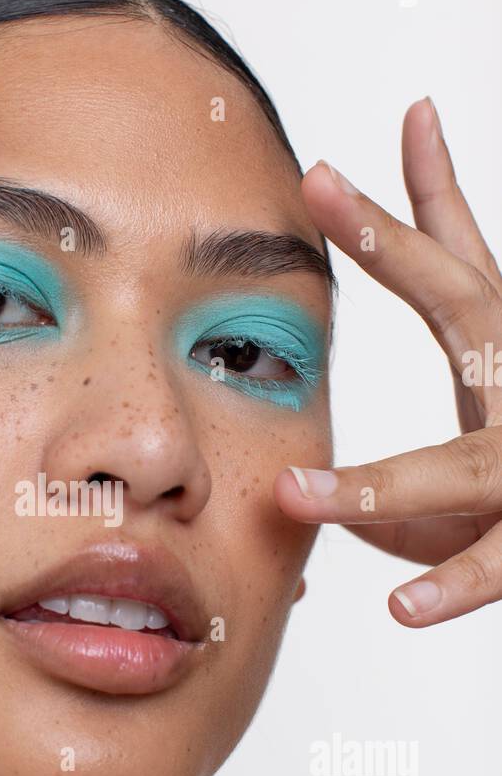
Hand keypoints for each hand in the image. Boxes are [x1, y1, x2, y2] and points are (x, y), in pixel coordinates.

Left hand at [274, 97, 501, 627]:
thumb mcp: (469, 472)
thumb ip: (396, 495)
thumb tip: (318, 510)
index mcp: (501, 360)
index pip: (450, 274)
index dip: (392, 217)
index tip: (320, 167)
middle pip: (468, 303)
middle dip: (396, 247)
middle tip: (324, 188)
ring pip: (464, 460)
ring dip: (380, 481)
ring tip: (295, 495)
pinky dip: (457, 583)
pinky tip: (405, 608)